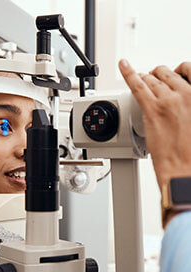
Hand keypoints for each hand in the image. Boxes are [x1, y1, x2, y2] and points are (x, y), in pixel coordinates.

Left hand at [119, 59, 190, 189]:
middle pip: (166, 74)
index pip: (188, 70)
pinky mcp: (151, 110)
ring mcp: (167, 101)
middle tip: (153, 81)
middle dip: (159, 76)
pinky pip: (137, 86)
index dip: (177, 72)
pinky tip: (123, 65)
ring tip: (141, 79)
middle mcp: (185, 94)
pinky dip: (128, 73)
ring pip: (151, 79)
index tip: (173, 76)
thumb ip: (189, 107)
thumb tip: (184, 105)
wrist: (183, 168)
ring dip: (145, 78)